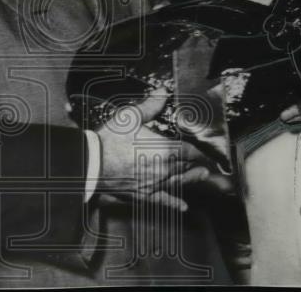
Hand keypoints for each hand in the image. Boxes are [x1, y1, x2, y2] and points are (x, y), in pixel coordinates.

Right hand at [96, 88, 207, 210]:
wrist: (92, 163)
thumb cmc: (110, 140)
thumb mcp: (131, 117)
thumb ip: (151, 105)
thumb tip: (162, 93)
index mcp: (165, 149)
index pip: (191, 150)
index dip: (201, 148)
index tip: (207, 147)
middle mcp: (164, 169)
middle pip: (187, 166)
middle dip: (197, 162)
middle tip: (208, 161)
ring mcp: (155, 183)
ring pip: (180, 181)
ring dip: (192, 178)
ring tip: (203, 175)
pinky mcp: (144, 194)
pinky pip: (163, 199)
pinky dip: (174, 203)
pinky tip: (182, 206)